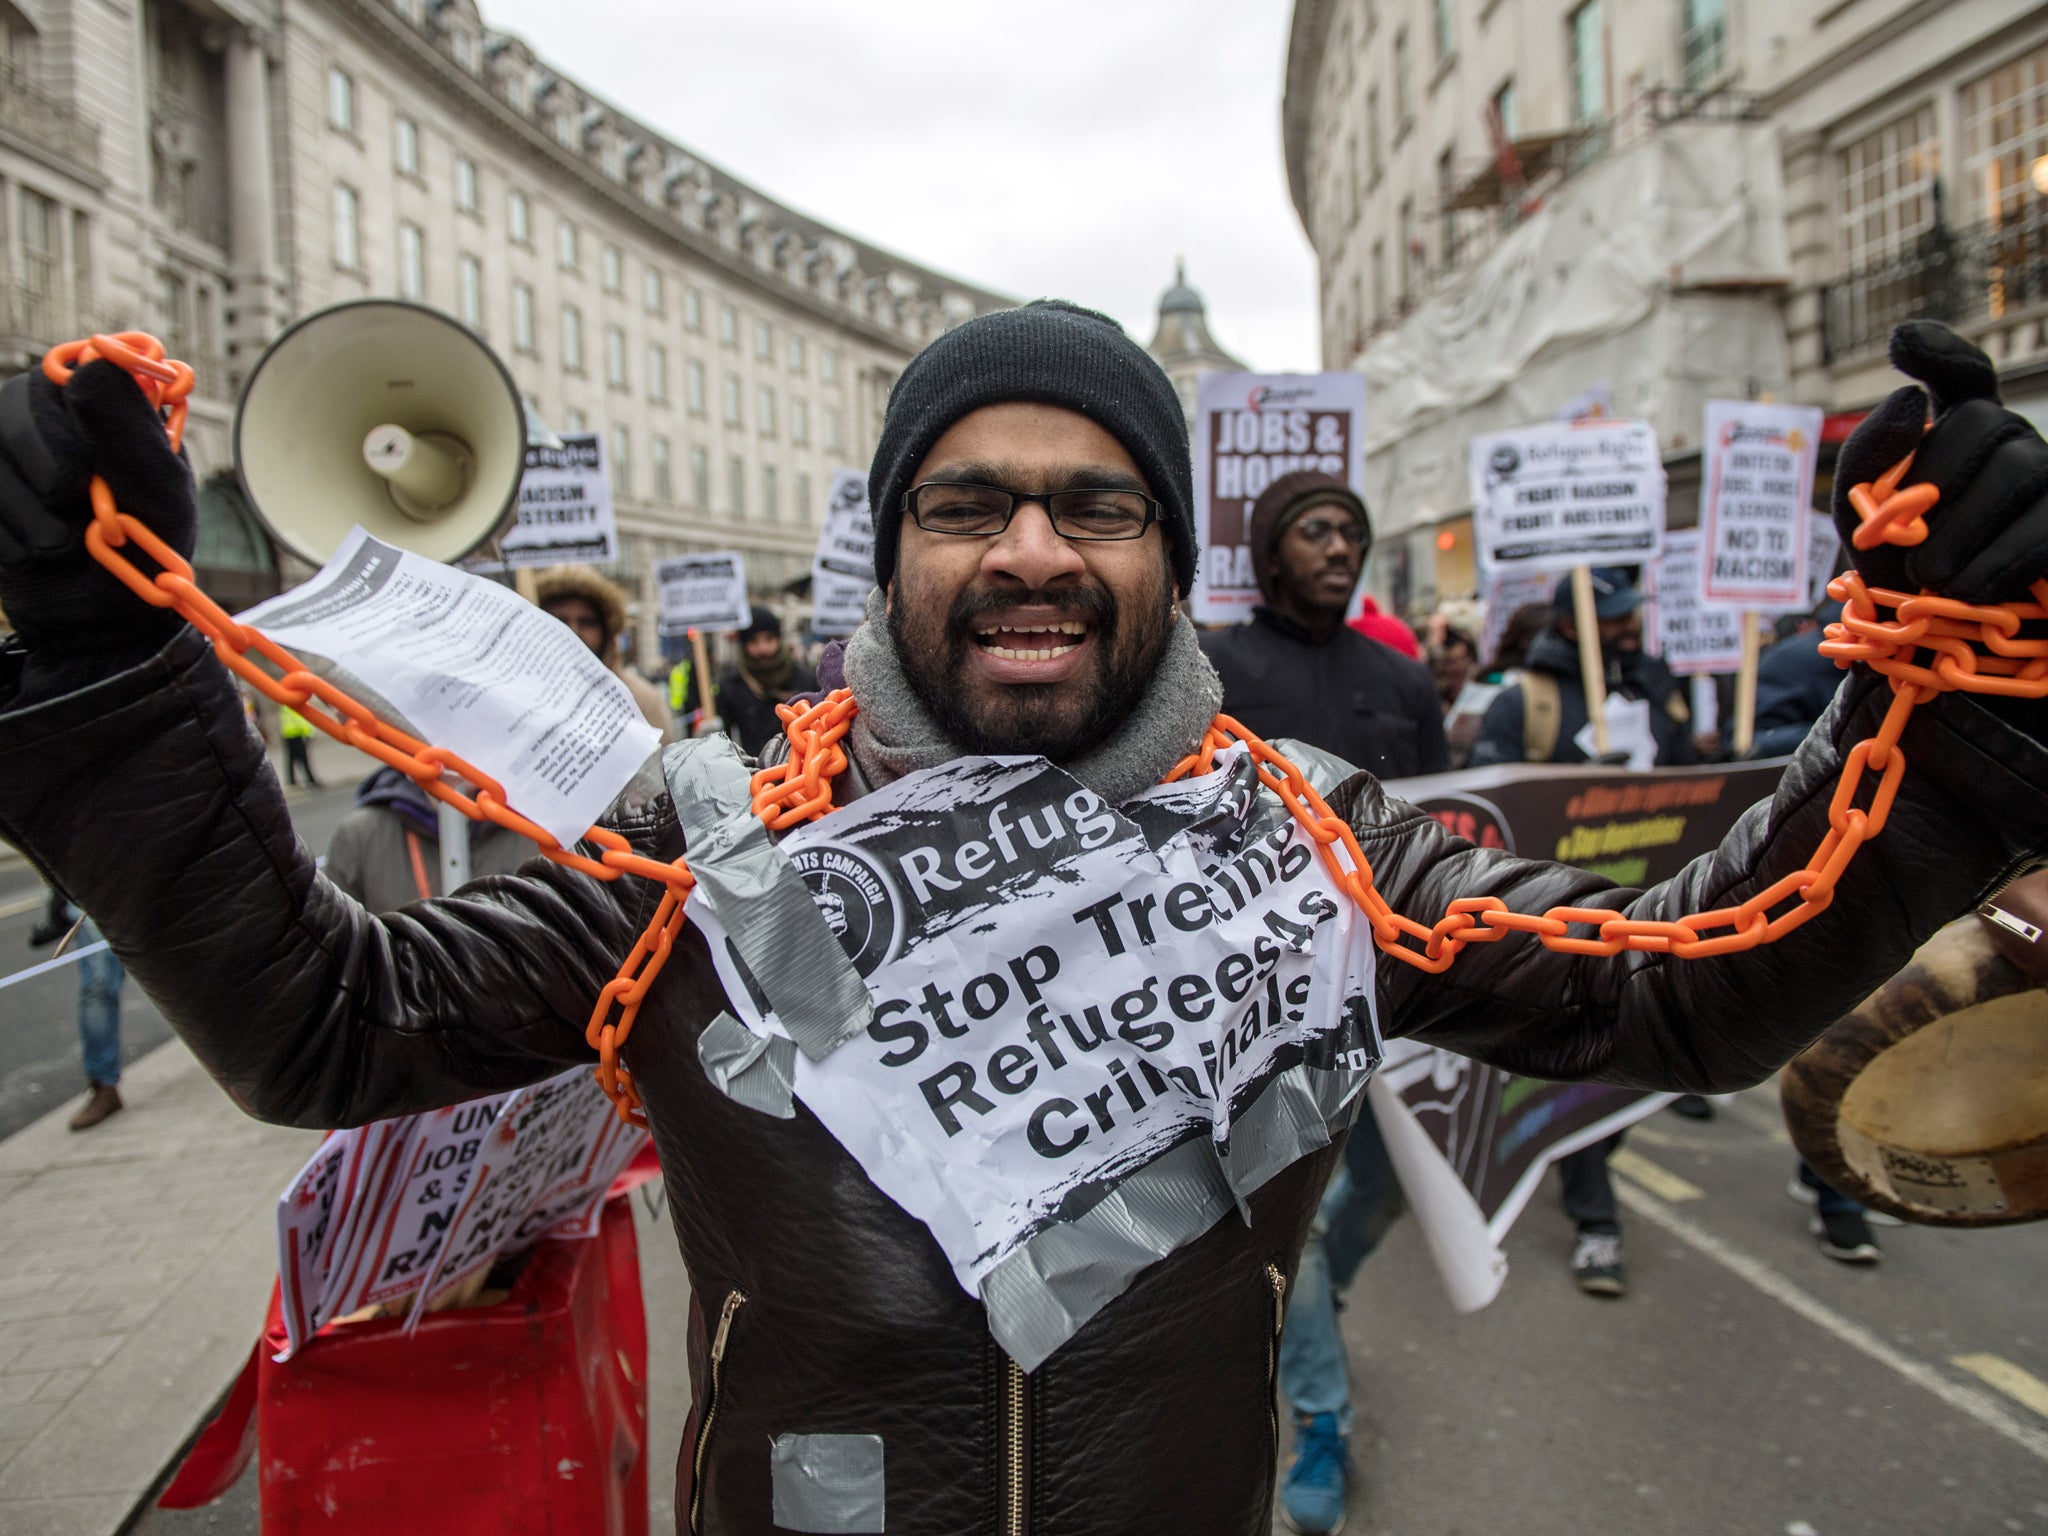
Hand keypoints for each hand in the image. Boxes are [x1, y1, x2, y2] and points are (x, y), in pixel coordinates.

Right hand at [0, 359, 194, 654]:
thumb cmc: (147, 555)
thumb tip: (94, 366)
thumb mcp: (157, 496)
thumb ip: (129, 432)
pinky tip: (37, 553)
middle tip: (86, 514)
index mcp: (104, 406)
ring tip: (67, 542)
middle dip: (57, 477)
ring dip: (32, 515)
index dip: (79, 429)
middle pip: (16, 412)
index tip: (96, 476)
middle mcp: (47, 415)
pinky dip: (8, 537)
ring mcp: (5, 450)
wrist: (105, 624)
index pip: (70, 377)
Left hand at [1832, 321, 2047, 604]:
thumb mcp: (1858, 513)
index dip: (1938, 350)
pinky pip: (2043, 529)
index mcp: (1956, 429)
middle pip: (1979, 423)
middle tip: (1907, 546)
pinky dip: (1994, 564)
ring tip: (1928, 578)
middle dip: (1932, 487)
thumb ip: (1869, 454)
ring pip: (2015, 473)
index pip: (1960, 372)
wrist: (1930, 639)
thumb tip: (1909, 396)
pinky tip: (1966, 590)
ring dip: (1957, 536)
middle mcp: (2011, 438)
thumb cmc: (1893, 570)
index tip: (1903, 341)